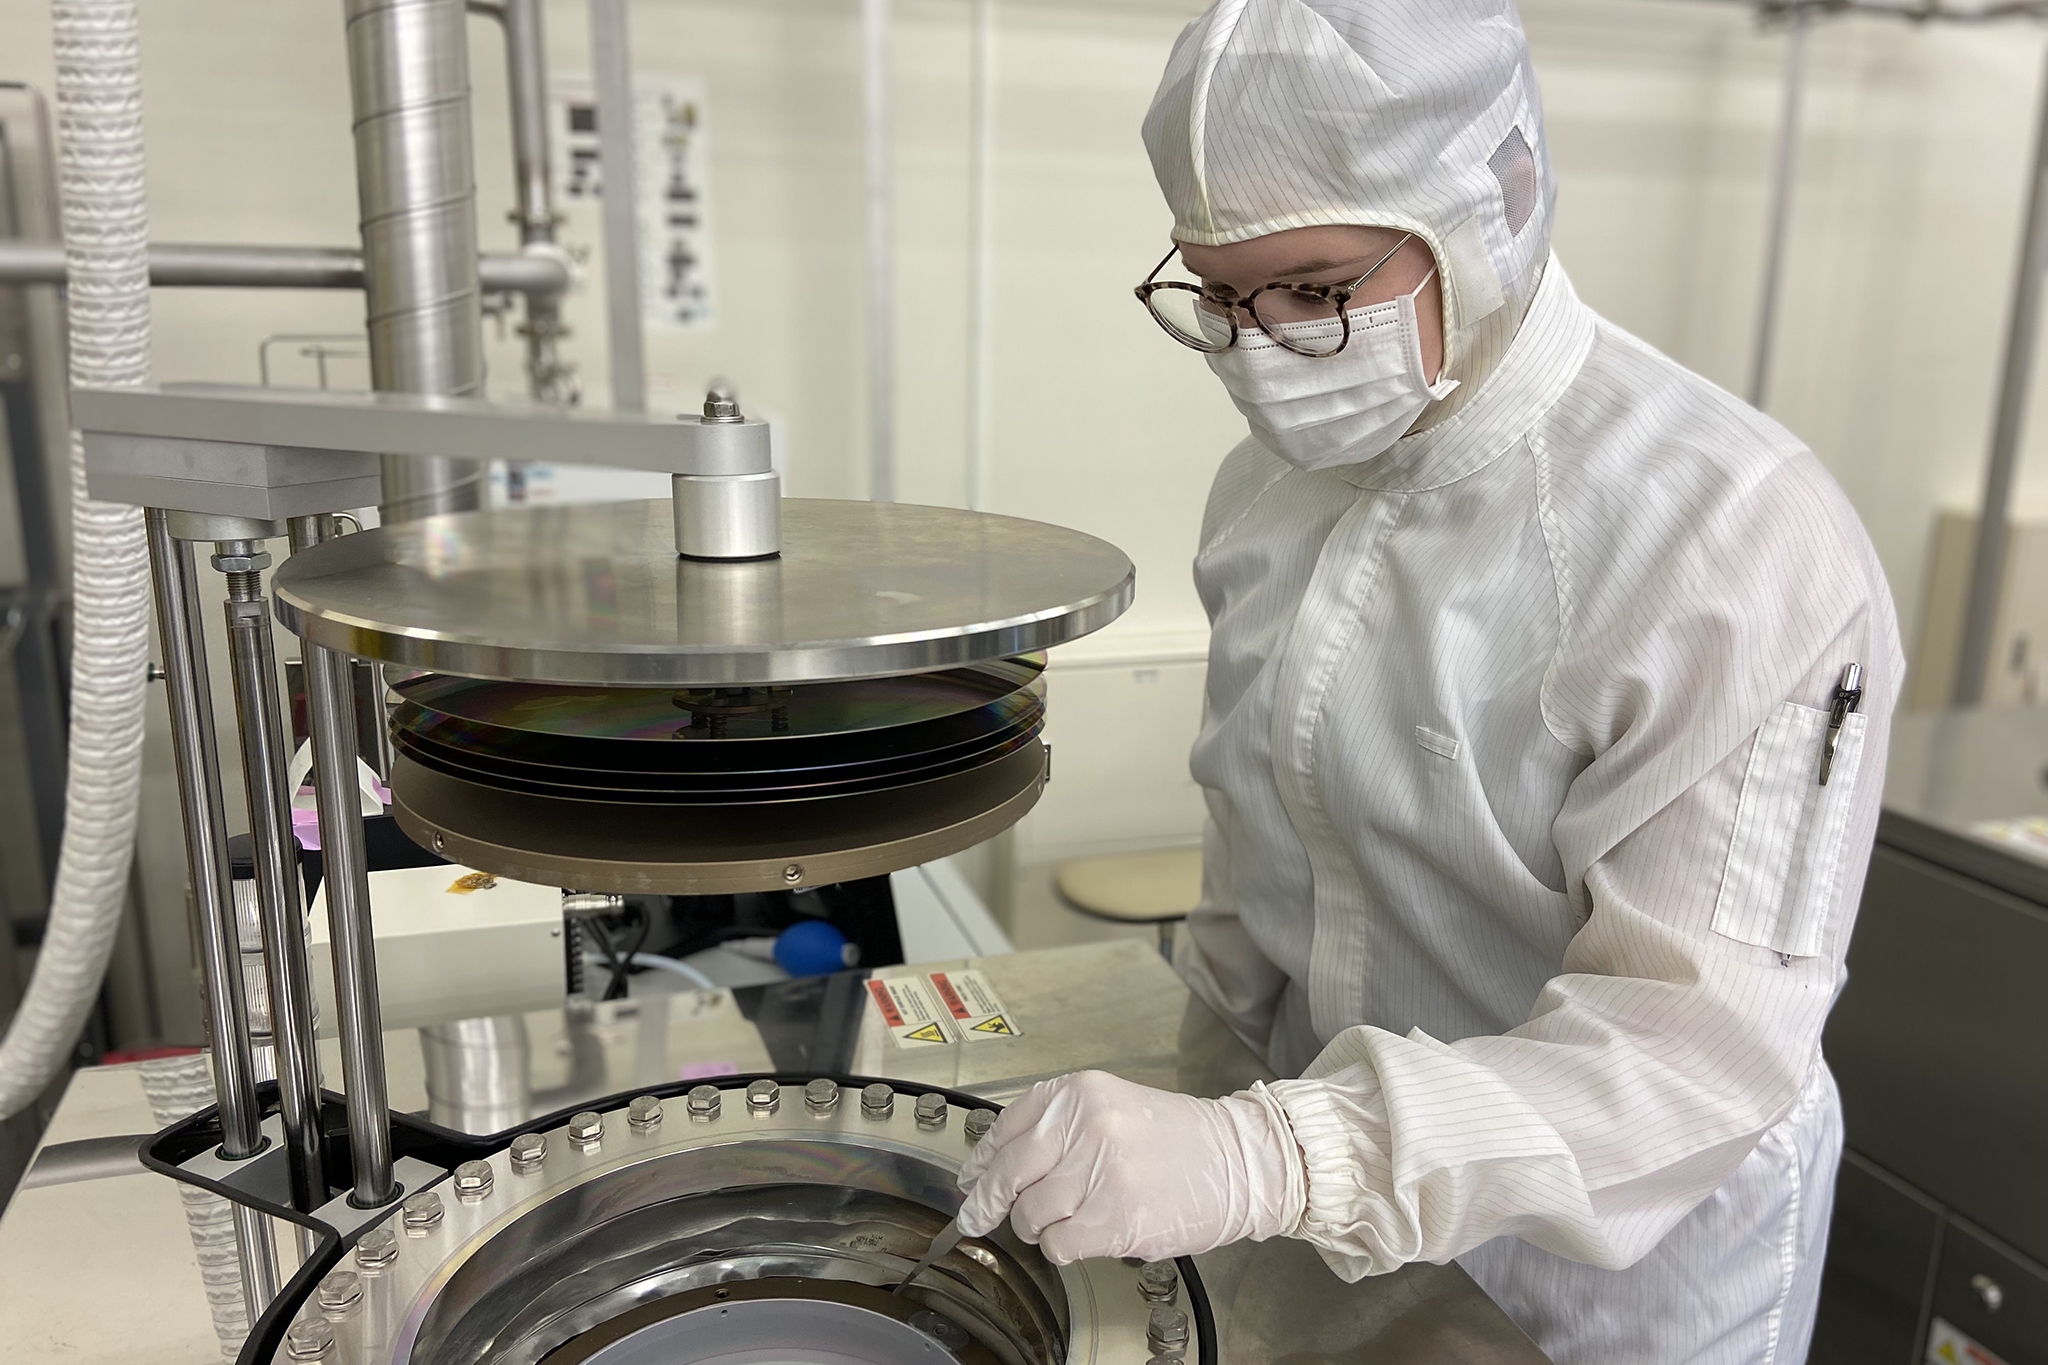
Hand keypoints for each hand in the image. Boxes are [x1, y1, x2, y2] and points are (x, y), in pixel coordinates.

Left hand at [954, 1070, 1304, 1263]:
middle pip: (1007, 1174)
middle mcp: (1085, 1125)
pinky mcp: (1114, 1217)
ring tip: (1066, 1219)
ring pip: (1030, 1214)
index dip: (982, 1160)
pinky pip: (1058, 1243)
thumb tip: (993, 1165)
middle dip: (987, 1202)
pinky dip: (1062, 1247)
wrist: (1241, 1161)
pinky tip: (1083, 1235)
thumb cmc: (1182, 1139)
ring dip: (1039, 1227)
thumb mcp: (1113, 1106)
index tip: (971, 1179)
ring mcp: (1099, 1172)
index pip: (1007, 1127)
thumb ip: (1057, 1127)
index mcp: (1080, 1093)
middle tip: (977, 1217)